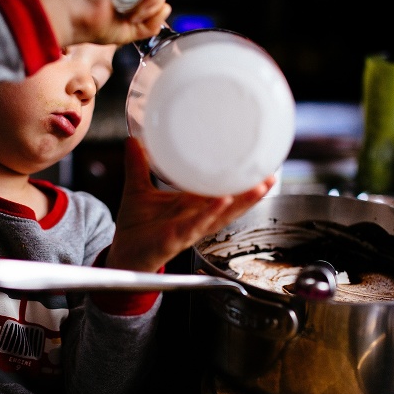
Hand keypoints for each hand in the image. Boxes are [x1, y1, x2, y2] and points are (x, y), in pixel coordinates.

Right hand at [37, 0, 170, 46]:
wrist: (74, 18)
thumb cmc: (91, 25)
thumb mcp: (127, 31)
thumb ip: (149, 24)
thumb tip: (167, 9)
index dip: (154, 6)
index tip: (138, 19)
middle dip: (153, 7)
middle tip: (135, 19)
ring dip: (150, 6)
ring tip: (132, 17)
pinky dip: (148, 2)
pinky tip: (132, 13)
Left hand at [106, 138, 275, 272]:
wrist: (121, 254)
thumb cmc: (136, 227)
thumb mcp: (138, 189)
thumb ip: (138, 165)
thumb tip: (133, 138)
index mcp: (191, 204)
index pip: (221, 189)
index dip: (240, 179)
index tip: (260, 164)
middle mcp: (196, 217)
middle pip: (231, 204)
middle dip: (252, 192)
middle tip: (271, 176)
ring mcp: (188, 229)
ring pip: (221, 217)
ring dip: (241, 203)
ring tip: (258, 187)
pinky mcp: (175, 239)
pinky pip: (196, 226)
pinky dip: (209, 214)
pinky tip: (222, 201)